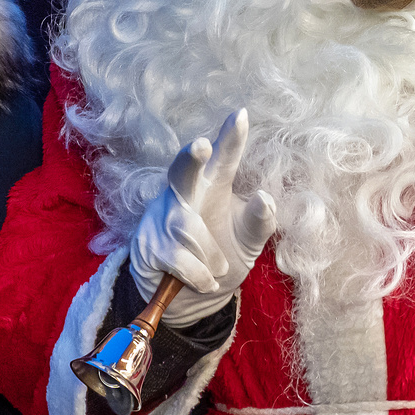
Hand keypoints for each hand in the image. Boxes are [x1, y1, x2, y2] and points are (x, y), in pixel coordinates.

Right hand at [130, 110, 276, 325]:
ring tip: (219, 269)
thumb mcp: (249, 242)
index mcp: (213, 186)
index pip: (223, 159)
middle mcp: (186, 194)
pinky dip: (198, 274)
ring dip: (211, 255)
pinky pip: (178, 257)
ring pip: (187, 227)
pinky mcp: (148, 244)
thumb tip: (265, 198)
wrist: (190, 300)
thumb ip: (261, 222)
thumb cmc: (222, 258)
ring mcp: (162, 217)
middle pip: (183, 171)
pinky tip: (204, 280)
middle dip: (191, 159)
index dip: (230, 138)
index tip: (242, 114)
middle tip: (201, 146)